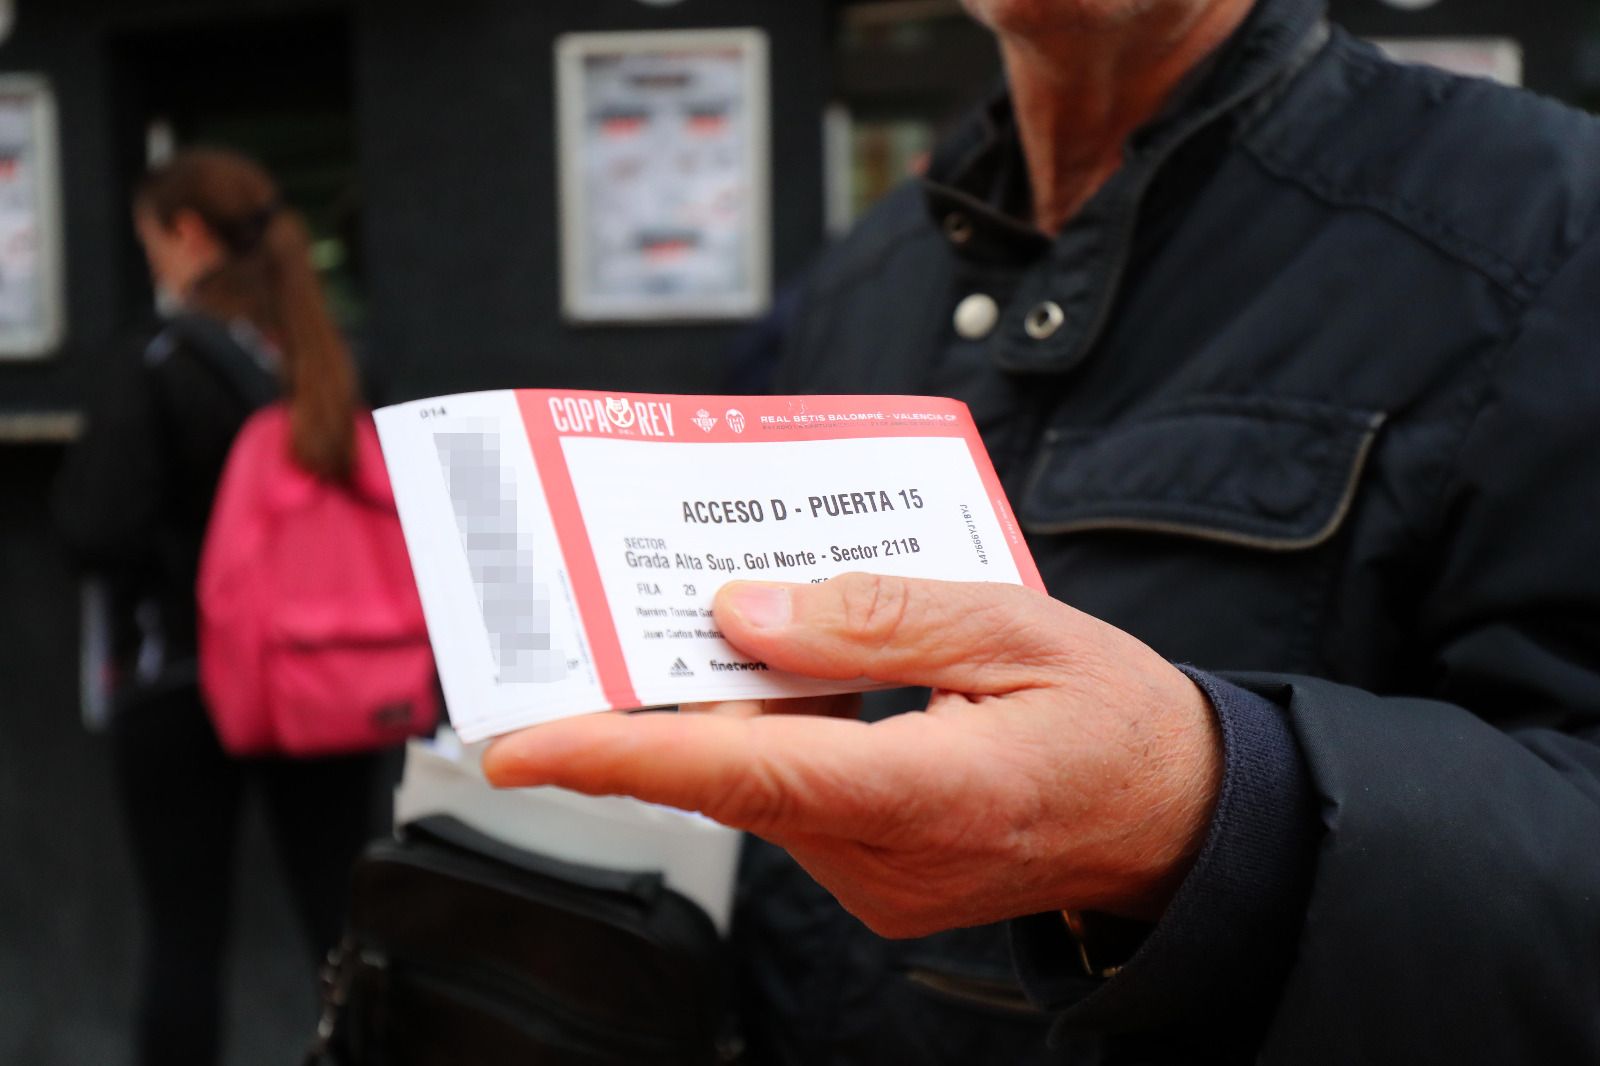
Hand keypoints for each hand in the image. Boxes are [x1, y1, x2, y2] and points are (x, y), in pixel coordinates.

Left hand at [483, 574, 1220, 937]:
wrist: (1179, 820)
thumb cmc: (1116, 718)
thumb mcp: (1015, 629)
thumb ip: (877, 618)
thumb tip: (745, 611)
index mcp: (931, 795)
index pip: (744, 777)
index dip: (621, 757)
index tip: (517, 746)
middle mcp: (883, 861)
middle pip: (731, 770)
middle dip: (670, 687)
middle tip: (623, 598)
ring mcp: (874, 883)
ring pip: (754, 781)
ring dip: (734, 701)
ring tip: (741, 611)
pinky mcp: (872, 879)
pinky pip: (789, 796)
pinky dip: (774, 730)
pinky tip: (796, 670)